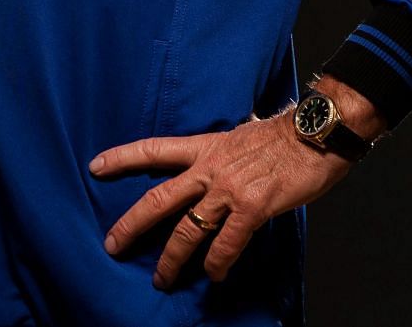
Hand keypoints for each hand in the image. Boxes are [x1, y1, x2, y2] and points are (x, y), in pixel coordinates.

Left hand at [92, 82, 382, 288]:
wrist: (316, 133)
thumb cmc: (283, 136)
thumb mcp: (240, 135)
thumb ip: (222, 151)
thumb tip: (217, 156)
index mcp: (205, 147)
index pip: (154, 149)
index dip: (122, 157)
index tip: (95, 166)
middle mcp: (210, 168)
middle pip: (159, 198)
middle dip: (132, 224)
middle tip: (111, 244)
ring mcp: (230, 189)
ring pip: (188, 230)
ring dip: (172, 258)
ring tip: (162, 279)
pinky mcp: (254, 207)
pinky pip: (227, 243)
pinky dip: (218, 262)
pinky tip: (213, 275)